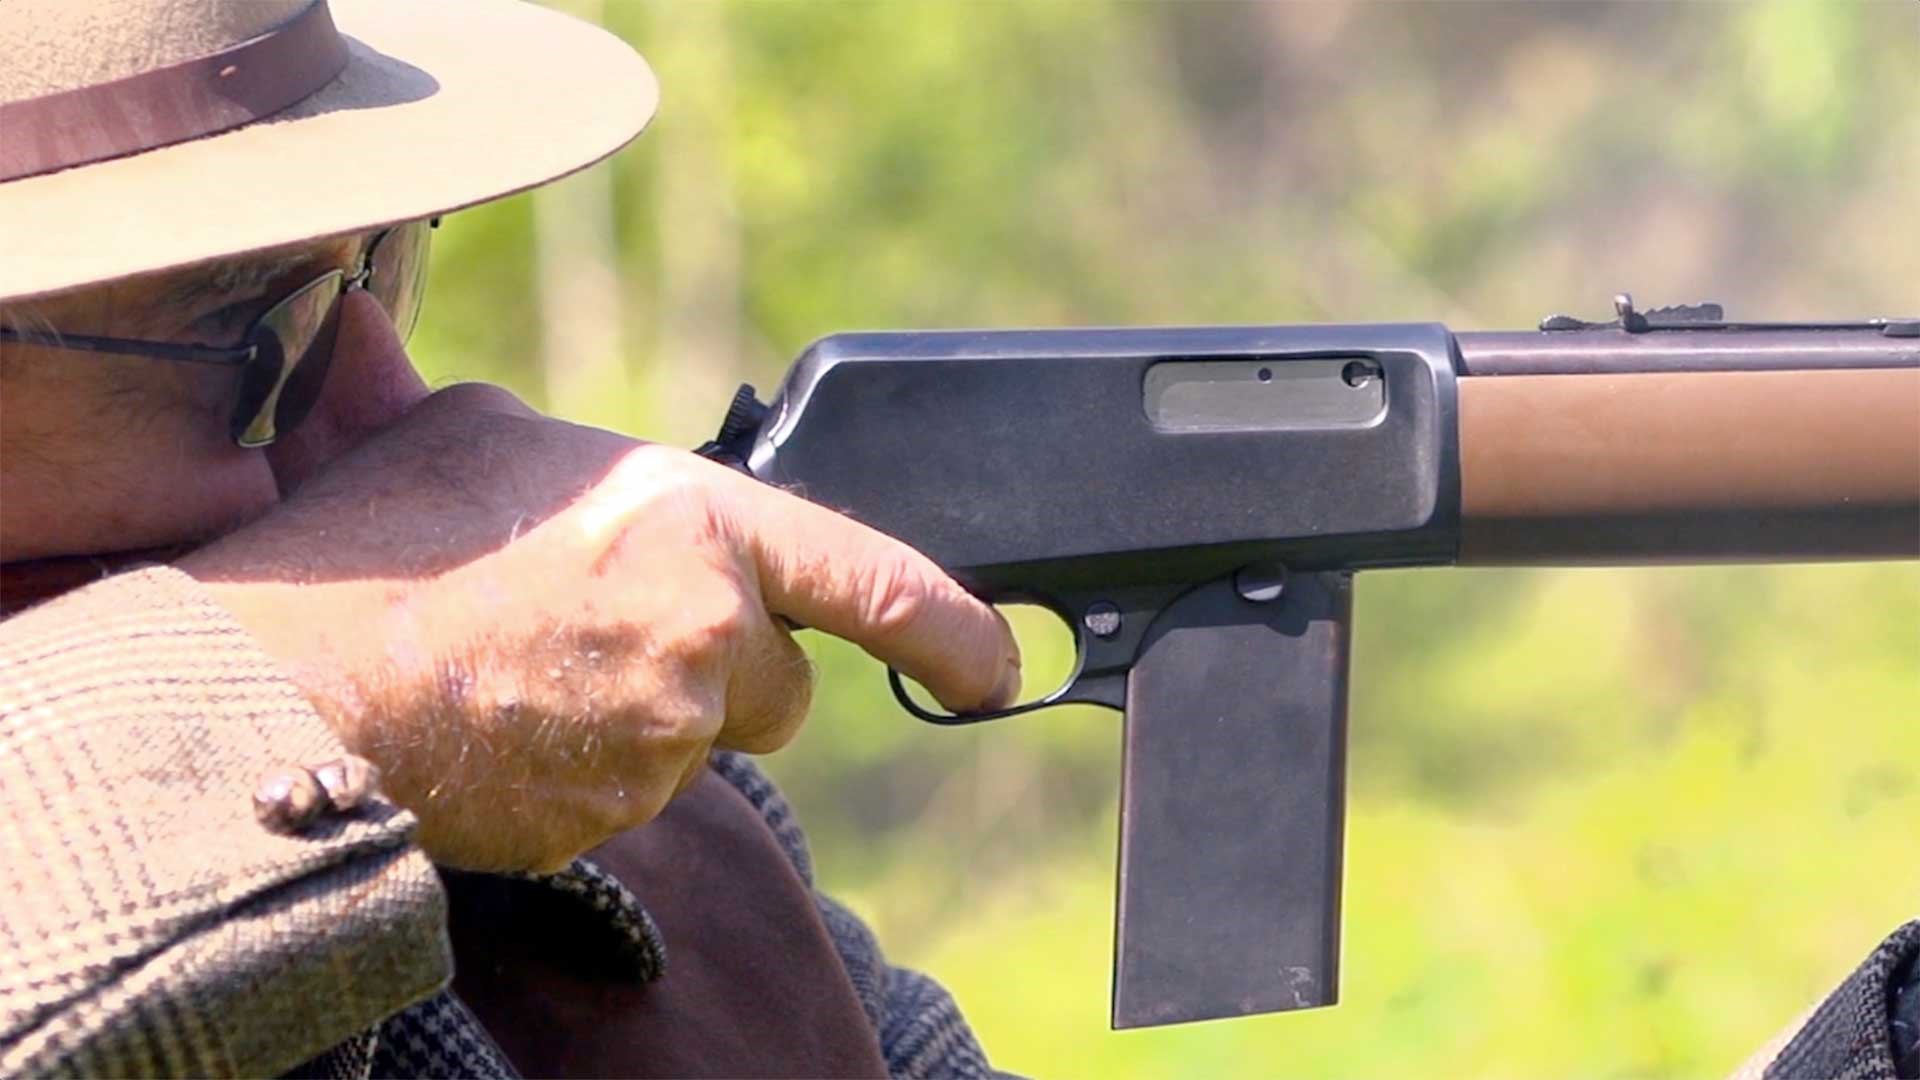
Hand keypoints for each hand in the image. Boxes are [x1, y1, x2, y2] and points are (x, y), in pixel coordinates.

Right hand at [181, 384, 1019, 871]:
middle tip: (619, 641)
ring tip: (526, 673)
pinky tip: (504, 727)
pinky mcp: (606, 822)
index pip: (877, 585)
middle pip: (782, 691)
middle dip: (730, 677)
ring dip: (643, 720)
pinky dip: (584, 773)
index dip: (955, 631)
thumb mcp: (479, 433)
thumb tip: (499, 401)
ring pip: (697, 746)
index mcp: (701, 530)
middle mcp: (706, 642)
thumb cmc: (381, 542)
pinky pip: (626, 799)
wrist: (283, 680)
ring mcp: (661, 744)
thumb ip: (563, 443)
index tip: (999, 663)